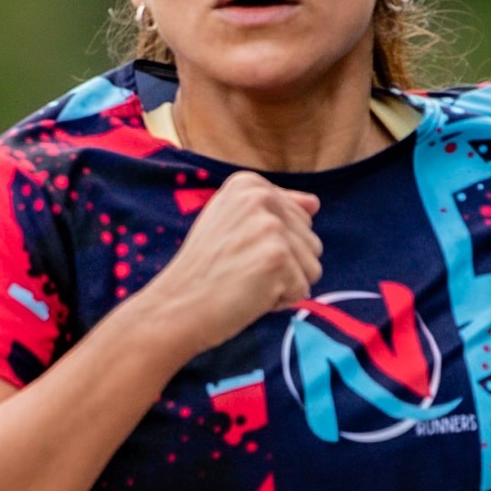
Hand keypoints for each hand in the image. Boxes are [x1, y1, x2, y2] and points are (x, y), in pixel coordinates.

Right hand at [146, 170, 322, 355]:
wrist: (176, 306)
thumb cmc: (204, 271)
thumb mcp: (232, 223)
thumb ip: (275, 210)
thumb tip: (314, 203)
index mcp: (248, 184)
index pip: (301, 218)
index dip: (276, 246)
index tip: (239, 250)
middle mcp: (260, 198)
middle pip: (312, 242)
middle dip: (285, 265)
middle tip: (242, 270)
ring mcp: (269, 227)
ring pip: (312, 267)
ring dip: (285, 283)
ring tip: (247, 281)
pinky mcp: (276, 258)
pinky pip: (303, 289)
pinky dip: (279, 301)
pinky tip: (249, 295)